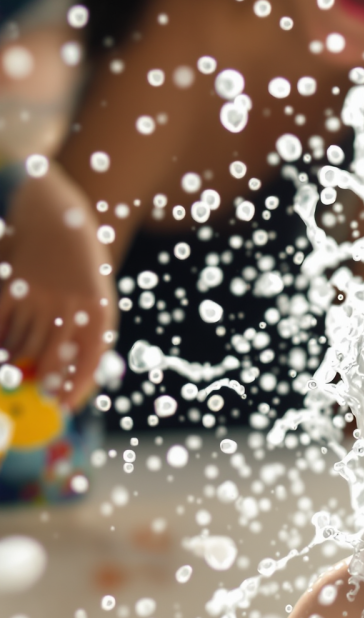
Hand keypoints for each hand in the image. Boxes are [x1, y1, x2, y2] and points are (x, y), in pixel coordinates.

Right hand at [0, 163, 116, 409]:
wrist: (56, 212)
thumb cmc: (79, 256)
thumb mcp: (94, 289)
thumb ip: (84, 325)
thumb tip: (71, 368)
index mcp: (99, 309)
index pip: (89, 360)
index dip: (76, 386)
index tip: (66, 405)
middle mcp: (72, 306)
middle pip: (51, 360)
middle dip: (43, 382)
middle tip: (39, 394)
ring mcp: (39, 297)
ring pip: (22, 345)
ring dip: (16, 362)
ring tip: (17, 369)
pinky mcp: (12, 286)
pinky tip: (0, 351)